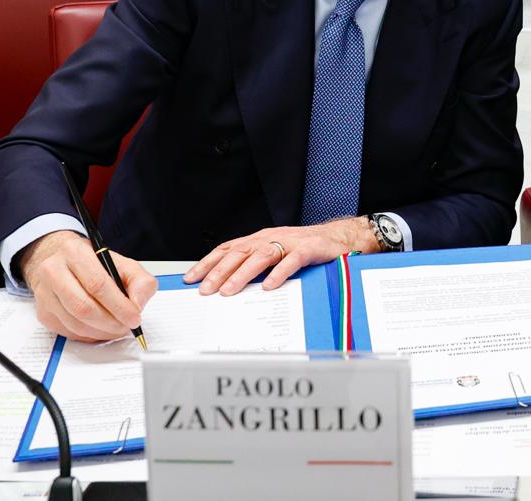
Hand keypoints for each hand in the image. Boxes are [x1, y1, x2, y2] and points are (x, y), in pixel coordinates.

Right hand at [19, 230, 156, 341]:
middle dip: (111, 323)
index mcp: (75, 253)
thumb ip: (140, 281)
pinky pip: (69, 332)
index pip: (97, 284)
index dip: (119, 305)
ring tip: (117, 329)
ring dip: (101, 332)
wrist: (62, 263)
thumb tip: (138, 305)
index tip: (134, 318)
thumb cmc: (95, 264)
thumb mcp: (124, 264)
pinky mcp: (43, 313)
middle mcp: (54, 271)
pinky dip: (90, 336)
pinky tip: (101, 329)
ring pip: (75, 323)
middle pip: (84, 307)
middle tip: (126, 327)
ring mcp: (45, 294)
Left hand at [184, 219, 380, 296]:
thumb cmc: (305, 249)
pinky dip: (279, 273)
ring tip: (229, 291)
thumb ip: (254, 265)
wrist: (340, 238)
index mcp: (260, 239)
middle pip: (239, 252)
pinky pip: (292, 260)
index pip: (227, 249)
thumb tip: (225, 286)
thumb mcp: (275, 254)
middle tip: (205, 290)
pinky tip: (268, 286)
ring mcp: (290, 242)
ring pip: (261, 255)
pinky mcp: (310, 249)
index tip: (190, 279)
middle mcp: (271, 238)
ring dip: (242, 274)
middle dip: (219, 272)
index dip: (208, 263)